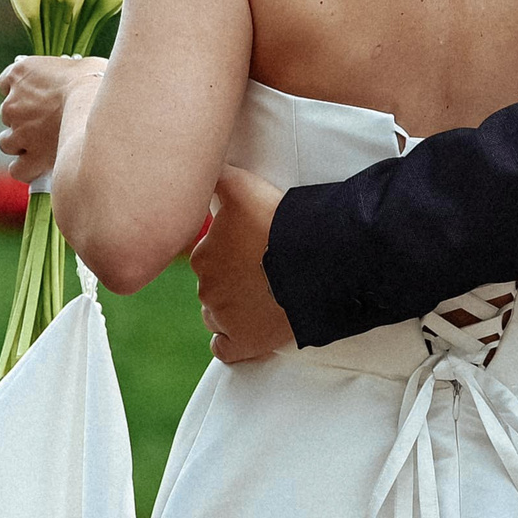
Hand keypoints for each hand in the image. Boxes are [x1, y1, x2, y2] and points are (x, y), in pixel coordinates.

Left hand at [0, 56, 105, 184]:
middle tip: (49, 121)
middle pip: (8, 114)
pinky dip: (27, 169)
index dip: (22, 91)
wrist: (98, 107)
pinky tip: (39, 167)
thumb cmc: (96, 81)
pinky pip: (18, 168)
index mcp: (20, 74)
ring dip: (20, 144)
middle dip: (25, 119)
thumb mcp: (78, 64)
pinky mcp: (31, 157)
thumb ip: (64, 73)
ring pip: (7, 142)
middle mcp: (12, 102)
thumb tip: (75, 78)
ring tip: (43, 145)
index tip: (37, 96)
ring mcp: (19, 132)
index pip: (6, 82)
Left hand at [188, 164, 293, 364]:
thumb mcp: (243, 186)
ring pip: (216, 315)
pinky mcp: (243, 343)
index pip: (207, 257)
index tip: (252, 248)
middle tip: (262, 269)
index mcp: (203, 256)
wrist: (314, 262)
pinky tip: (247, 329)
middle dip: (233, 279)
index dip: (230, 252)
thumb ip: (217, 177)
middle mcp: (207, 289)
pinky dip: (232, 341)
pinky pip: (224, 348)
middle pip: (214, 286)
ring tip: (262, 296)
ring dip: (233, 308)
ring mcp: (224, 319)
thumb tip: (203, 169)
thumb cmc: (281, 223)